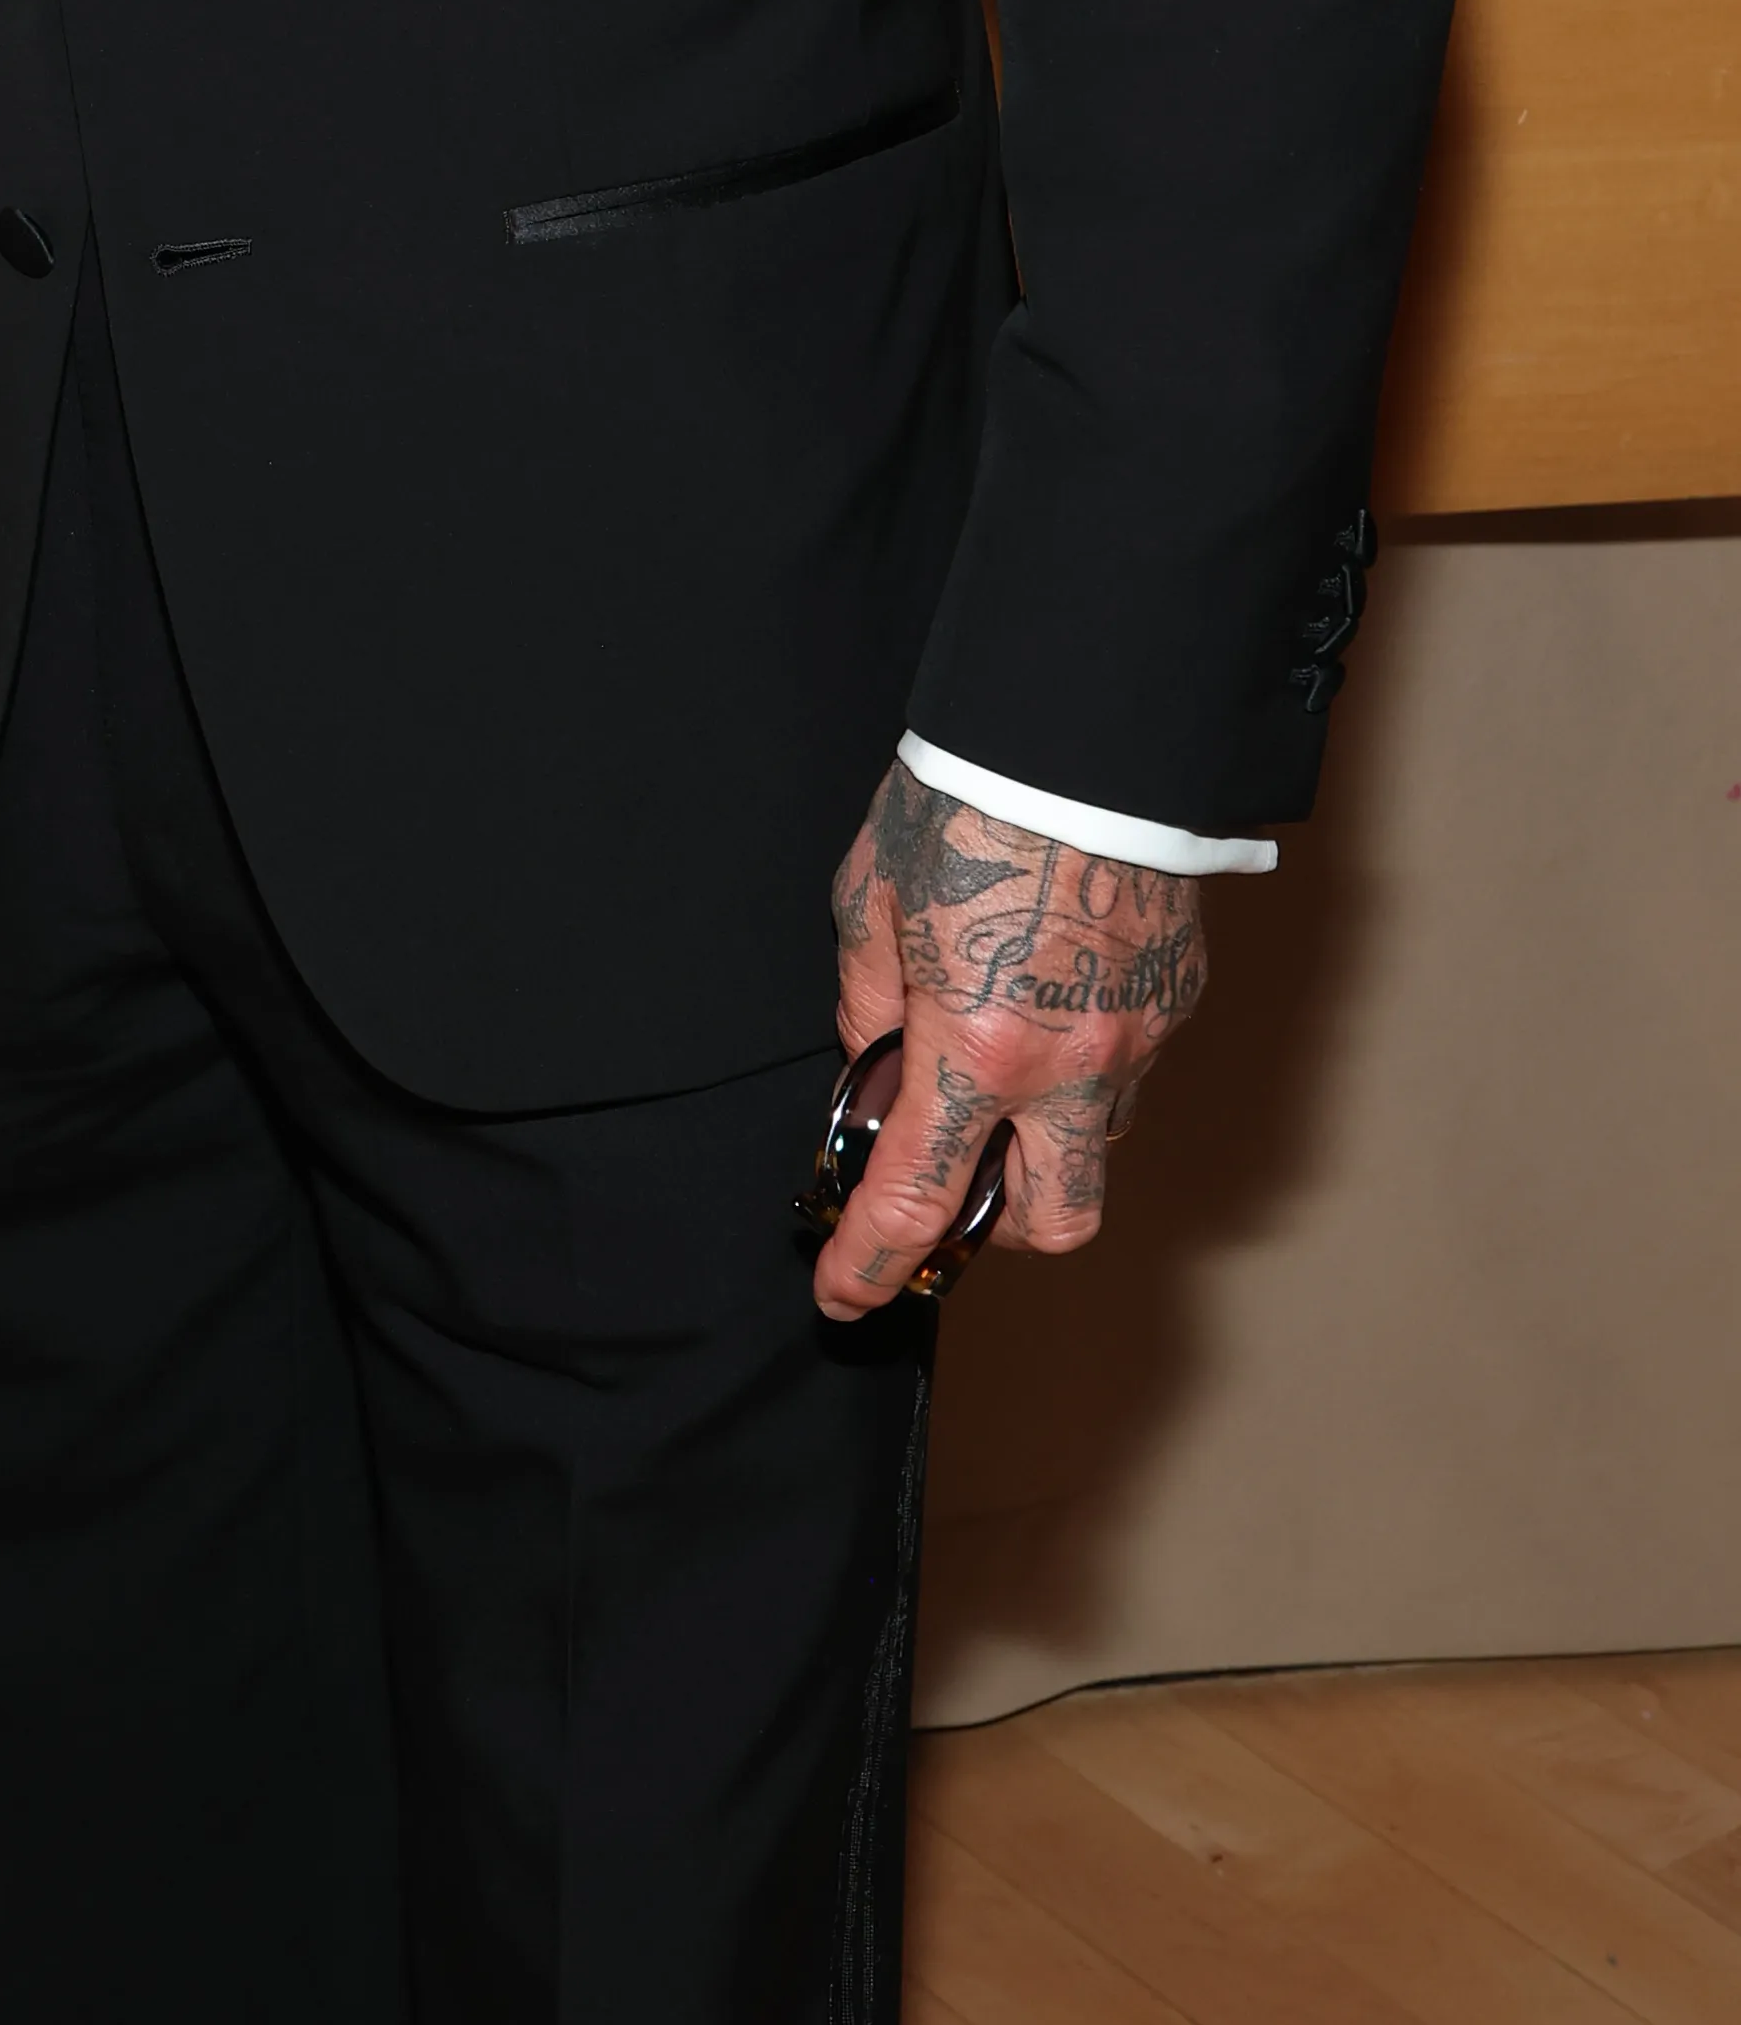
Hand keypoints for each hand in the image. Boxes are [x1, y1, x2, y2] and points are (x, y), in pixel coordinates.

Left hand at [816, 753, 1207, 1323]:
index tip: (845, 1293)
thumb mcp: (872, 901)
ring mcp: (1139, 1040)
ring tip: (995, 1065)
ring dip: (1043, 1140)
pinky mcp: (1179, 1003)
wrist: (1085, 731)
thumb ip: (866, 1001)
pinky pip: (1130, 1076)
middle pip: (1051, 1222)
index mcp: (978, 1046)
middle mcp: (1071, 1065)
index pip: (920, 1200)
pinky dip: (1084, 1071)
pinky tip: (1050, 1004)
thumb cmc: (968, 801)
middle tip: (946, 1177)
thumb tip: (868, 1059)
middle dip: (993, 1228)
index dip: (874, 1265)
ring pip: (1098, 1147)